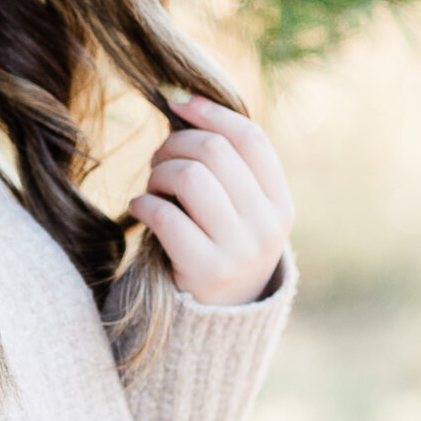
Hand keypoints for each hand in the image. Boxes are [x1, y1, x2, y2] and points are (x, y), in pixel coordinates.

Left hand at [126, 90, 294, 306]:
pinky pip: (165, 216)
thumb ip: (224, 166)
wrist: (216, 320)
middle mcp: (267, 226)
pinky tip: (140, 209)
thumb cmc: (218, 248)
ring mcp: (239, 249)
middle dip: (176, 145)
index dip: (211, 112)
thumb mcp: (238, 211)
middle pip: (215, 152)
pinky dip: (143, 204)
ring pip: (190, 177)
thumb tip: (181, 100)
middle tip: (159, 160)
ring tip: (153, 186)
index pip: (250, 139)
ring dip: (159, 173)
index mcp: (279, 204)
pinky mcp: (205, 269)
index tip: (178, 103)